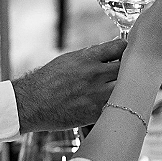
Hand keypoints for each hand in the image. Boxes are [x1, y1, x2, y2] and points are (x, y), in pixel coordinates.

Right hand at [12, 39, 126, 131]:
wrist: (31, 103)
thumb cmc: (48, 80)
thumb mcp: (69, 59)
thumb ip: (92, 55)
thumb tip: (113, 49)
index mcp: (88, 58)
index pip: (120, 47)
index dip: (126, 51)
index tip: (127, 55)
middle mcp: (95, 75)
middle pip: (128, 68)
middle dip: (130, 69)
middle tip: (130, 73)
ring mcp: (97, 95)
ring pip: (127, 88)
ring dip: (128, 88)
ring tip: (126, 89)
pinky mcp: (96, 113)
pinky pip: (117, 107)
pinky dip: (119, 105)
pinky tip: (118, 104)